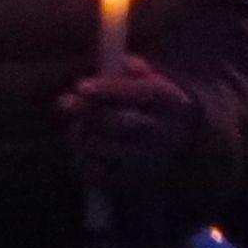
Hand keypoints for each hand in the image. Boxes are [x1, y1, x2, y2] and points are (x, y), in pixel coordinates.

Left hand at [61, 54, 203, 200]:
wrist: (183, 155)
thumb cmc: (158, 110)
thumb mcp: (156, 85)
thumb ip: (137, 70)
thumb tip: (119, 61)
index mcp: (174, 105)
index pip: (144, 93)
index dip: (110, 89)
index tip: (81, 85)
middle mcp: (166, 136)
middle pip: (125, 124)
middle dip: (91, 113)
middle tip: (65, 102)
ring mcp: (149, 164)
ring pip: (108, 149)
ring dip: (83, 134)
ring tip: (77, 124)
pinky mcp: (130, 185)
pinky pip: (98, 174)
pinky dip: (81, 158)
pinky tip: (81, 147)